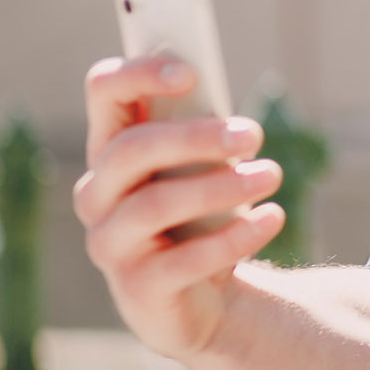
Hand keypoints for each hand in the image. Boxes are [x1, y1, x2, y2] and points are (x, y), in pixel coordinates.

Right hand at [73, 56, 285, 361]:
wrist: (204, 297)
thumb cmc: (202, 214)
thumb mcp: (203, 167)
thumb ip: (203, 131)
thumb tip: (224, 110)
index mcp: (111, 149)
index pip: (104, 92)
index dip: (138, 73)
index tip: (190, 73)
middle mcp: (97, 195)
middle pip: (131, 149)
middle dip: (195, 136)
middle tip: (253, 134)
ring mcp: (109, 244)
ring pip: (156, 204)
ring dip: (222, 186)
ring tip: (272, 175)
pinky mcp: (136, 289)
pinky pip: (184, 260)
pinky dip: (235, 236)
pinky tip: (271, 218)